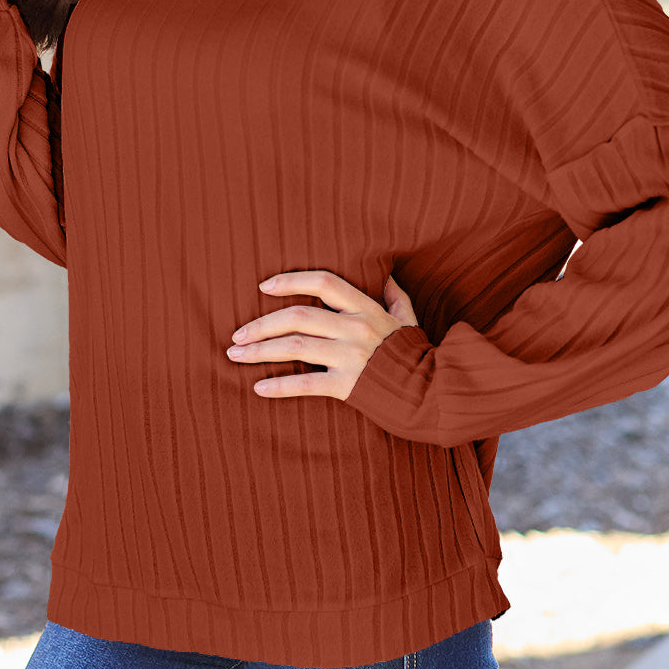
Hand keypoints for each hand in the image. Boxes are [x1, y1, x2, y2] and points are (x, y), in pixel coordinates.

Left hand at [227, 270, 417, 400]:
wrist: (434, 393)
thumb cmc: (418, 354)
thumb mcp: (409, 318)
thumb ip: (394, 295)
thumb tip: (386, 274)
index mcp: (366, 308)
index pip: (323, 283)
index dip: (291, 280)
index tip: (263, 286)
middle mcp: (355, 328)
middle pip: (298, 317)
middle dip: (261, 324)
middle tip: (236, 335)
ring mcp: (350, 357)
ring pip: (294, 347)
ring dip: (260, 350)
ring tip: (235, 356)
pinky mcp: (348, 386)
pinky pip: (306, 384)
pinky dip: (279, 386)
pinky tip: (258, 388)